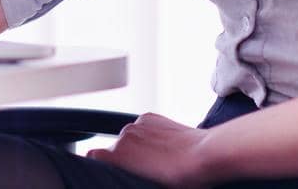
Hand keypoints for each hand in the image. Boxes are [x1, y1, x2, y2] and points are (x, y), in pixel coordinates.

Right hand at [85, 111, 214, 187]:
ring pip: (128, 137)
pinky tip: (162, 145)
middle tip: (143, 170)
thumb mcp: (146, 184)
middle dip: (124, 158)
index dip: (103, 165)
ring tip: (157, 158)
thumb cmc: (179, 177)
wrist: (203, 155)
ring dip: (137, 146)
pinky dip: (148, 134)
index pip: (94, 156)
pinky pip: (142, 127)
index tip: (112, 170)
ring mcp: (137, 124)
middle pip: (114, 148)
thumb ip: (127, 175)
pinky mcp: (150, 116)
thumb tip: (126, 171)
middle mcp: (123, 136)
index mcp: (117, 156)